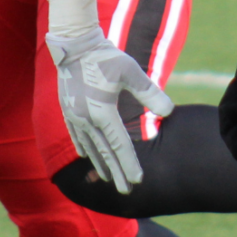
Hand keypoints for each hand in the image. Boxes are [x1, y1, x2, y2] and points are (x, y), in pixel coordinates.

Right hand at [44, 0, 172, 192]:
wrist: (74, 44)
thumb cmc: (105, 56)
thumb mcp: (131, 72)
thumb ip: (149, 93)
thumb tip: (169, 111)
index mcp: (102, 112)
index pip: (119, 146)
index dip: (129, 165)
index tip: (138, 181)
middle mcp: (86, 119)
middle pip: (104, 153)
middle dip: (117, 173)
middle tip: (128, 192)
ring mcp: (74, 116)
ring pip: (90, 148)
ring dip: (101, 164)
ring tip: (110, 179)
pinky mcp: (68, 111)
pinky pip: (77, 137)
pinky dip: (85, 149)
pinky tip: (87, 157)